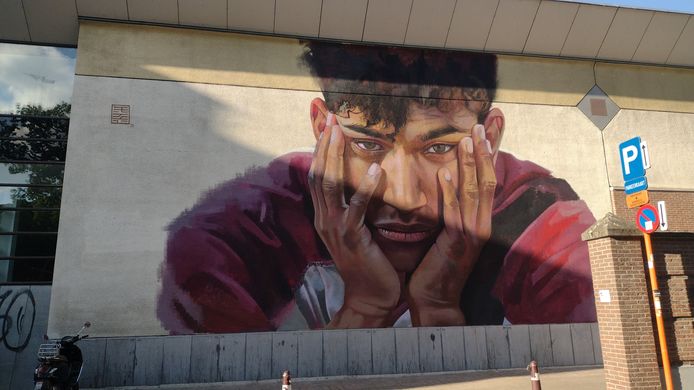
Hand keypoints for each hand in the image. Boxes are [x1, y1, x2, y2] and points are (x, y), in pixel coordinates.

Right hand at [308, 113, 400, 327]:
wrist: (372, 298)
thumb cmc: (371, 263)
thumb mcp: (358, 230)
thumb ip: (357, 207)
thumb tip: (365, 180)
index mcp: (326, 216)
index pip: (319, 176)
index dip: (321, 150)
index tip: (327, 125)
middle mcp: (325, 219)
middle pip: (319, 174)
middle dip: (324, 144)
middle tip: (330, 118)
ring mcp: (336, 229)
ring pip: (330, 186)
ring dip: (335, 157)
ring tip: (341, 133)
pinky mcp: (352, 238)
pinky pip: (356, 208)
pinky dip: (365, 188)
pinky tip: (375, 170)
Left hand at [407, 124, 496, 325]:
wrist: (435, 300)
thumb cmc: (437, 266)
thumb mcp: (448, 233)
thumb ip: (451, 209)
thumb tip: (446, 181)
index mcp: (478, 221)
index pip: (487, 181)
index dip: (489, 156)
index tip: (487, 130)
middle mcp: (480, 225)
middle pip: (487, 181)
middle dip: (484, 152)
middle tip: (482, 124)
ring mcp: (470, 235)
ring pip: (474, 192)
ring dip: (471, 164)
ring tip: (466, 139)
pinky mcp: (455, 244)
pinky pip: (454, 213)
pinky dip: (451, 192)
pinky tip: (446, 172)